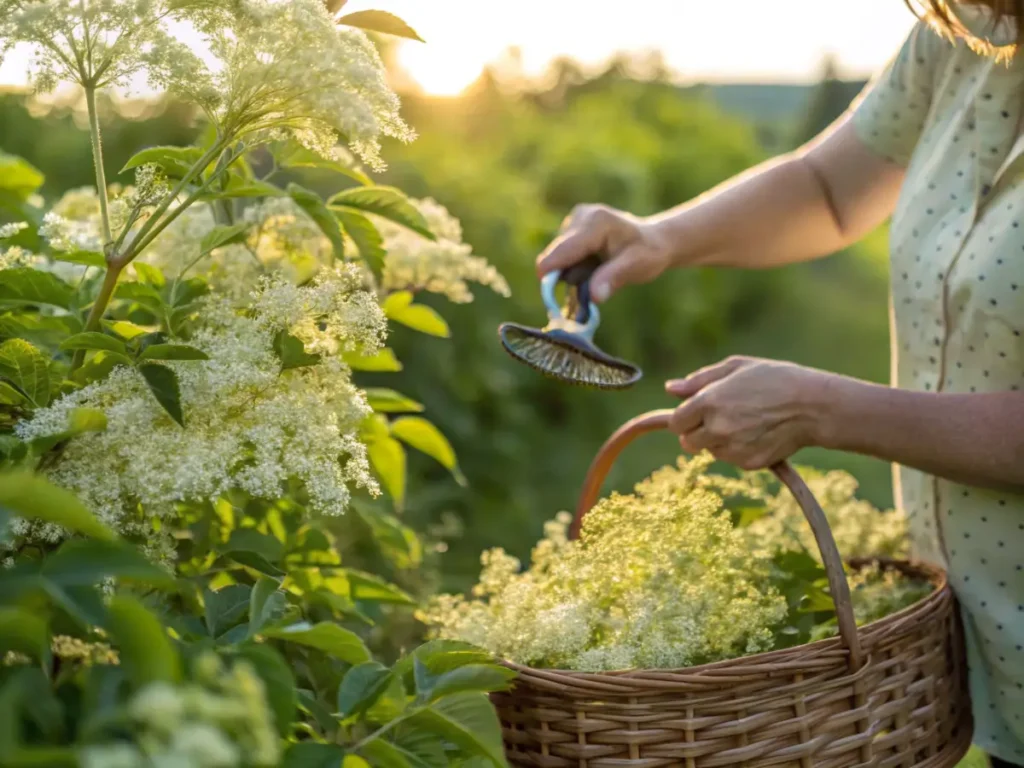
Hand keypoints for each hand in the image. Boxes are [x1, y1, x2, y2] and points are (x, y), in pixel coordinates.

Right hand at [535, 204, 674, 302]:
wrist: (652, 240)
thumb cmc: (647, 254)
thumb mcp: (637, 267)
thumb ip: (613, 279)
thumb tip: (593, 297)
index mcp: (597, 222)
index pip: (565, 247)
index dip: (551, 267)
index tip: (541, 285)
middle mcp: (581, 216)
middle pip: (558, 253)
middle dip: (567, 274)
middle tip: (591, 285)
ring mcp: (574, 220)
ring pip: (558, 256)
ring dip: (572, 271)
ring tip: (598, 270)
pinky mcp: (570, 228)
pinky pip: (562, 255)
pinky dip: (573, 267)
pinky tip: (593, 265)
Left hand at [665, 356, 834, 469]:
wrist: (813, 406)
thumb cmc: (775, 379)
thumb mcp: (736, 367)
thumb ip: (699, 380)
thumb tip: (670, 388)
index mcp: (708, 402)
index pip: (676, 422)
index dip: (685, 418)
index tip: (695, 413)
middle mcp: (716, 428)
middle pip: (687, 442)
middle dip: (697, 432)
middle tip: (721, 418)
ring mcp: (732, 449)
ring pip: (710, 451)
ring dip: (719, 441)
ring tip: (746, 422)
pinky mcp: (747, 463)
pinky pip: (731, 459)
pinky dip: (738, 450)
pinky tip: (758, 433)